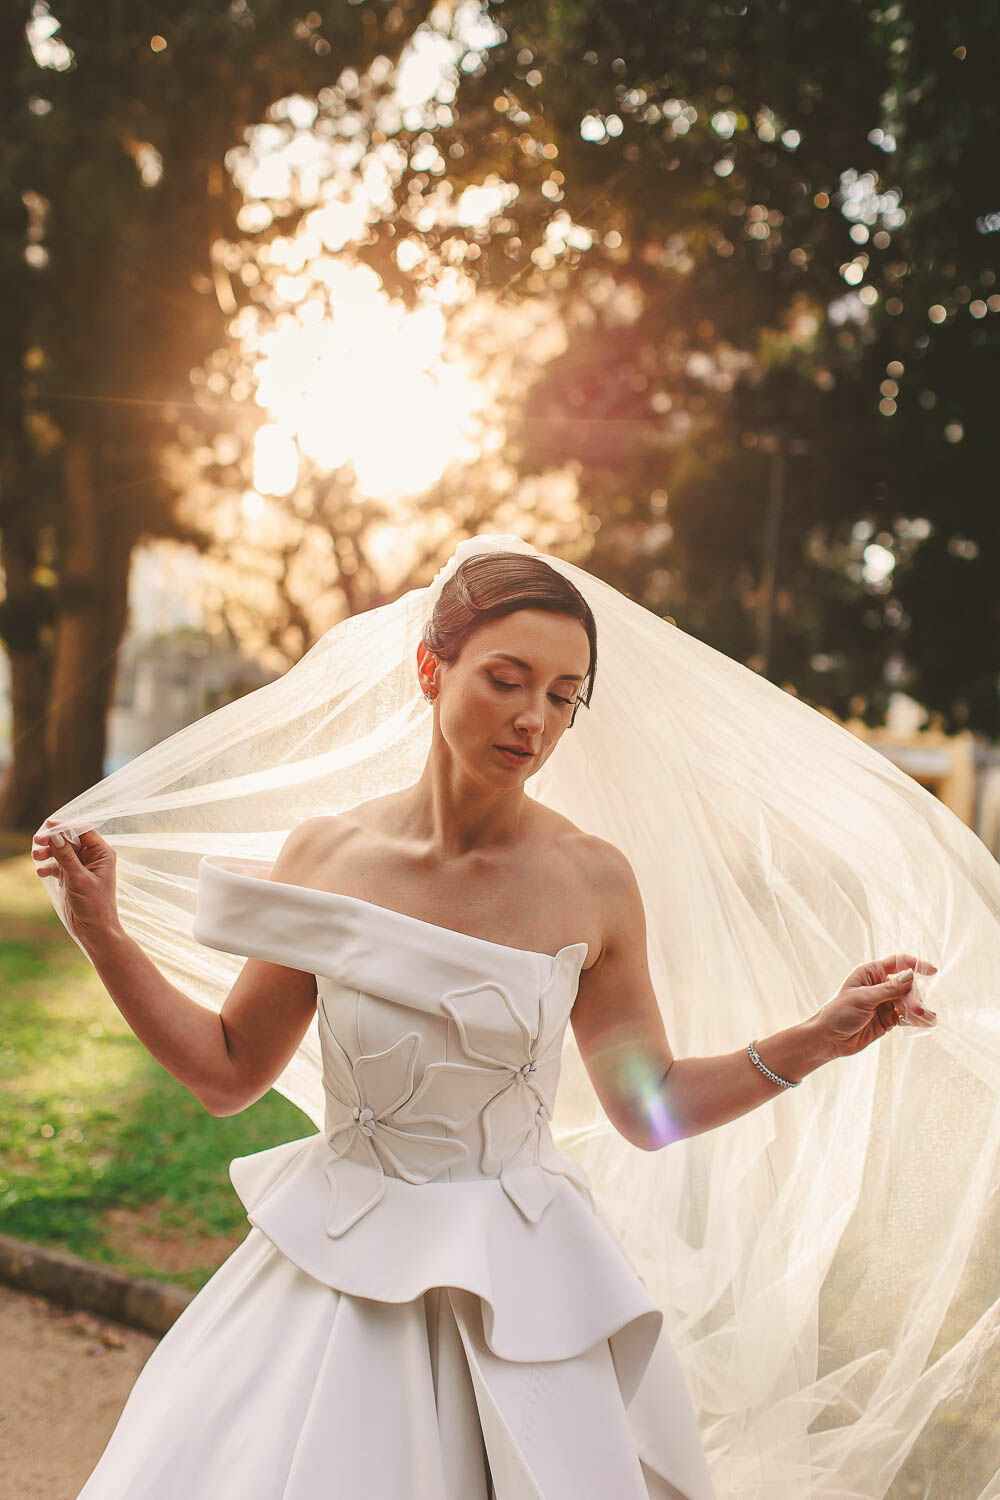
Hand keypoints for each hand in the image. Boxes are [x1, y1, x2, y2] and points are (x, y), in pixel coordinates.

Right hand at [32, 818, 119, 949]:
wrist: (95, 930)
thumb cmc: (94, 905)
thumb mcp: (79, 878)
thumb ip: (66, 856)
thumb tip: (55, 835)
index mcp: (103, 853)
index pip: (83, 830)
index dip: (65, 826)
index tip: (47, 825)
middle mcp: (94, 857)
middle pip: (70, 839)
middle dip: (53, 839)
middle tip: (37, 842)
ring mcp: (83, 866)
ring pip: (62, 851)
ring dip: (48, 852)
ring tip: (36, 857)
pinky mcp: (73, 876)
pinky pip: (58, 865)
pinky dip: (49, 866)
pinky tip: (41, 873)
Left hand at [813, 953, 938, 1058]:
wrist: (829, 1039)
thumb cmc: (839, 1013)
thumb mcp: (864, 998)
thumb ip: (889, 989)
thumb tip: (910, 975)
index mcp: (870, 973)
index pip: (897, 963)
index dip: (915, 964)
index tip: (932, 970)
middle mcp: (879, 986)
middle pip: (906, 986)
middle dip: (914, 997)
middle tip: (917, 1011)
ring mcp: (884, 1003)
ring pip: (909, 1002)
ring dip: (919, 1010)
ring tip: (928, 1019)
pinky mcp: (888, 1019)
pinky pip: (906, 1016)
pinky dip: (915, 1019)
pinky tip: (924, 1023)